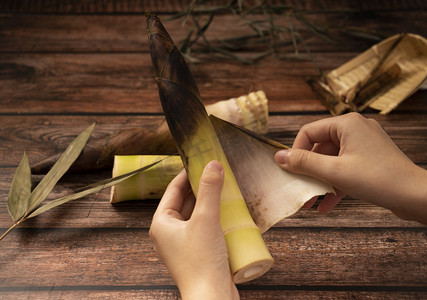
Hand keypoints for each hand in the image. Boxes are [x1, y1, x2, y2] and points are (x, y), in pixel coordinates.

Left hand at [150, 160, 239, 299]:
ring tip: (224, 188)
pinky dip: (213, 217)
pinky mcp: (196, 252)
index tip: (201, 161)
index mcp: (162, 223)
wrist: (211, 297)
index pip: (173, 190)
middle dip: (200, 187)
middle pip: (184, 201)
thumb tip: (213, 164)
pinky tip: (227, 211)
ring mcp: (182, 244)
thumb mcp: (206, 219)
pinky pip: (203, 227)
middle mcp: (168, 233)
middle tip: (216, 172)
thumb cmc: (202, 261)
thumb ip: (209, 190)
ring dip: (208, 202)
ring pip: (195, 214)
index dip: (187, 173)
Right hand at [275, 112, 426, 223]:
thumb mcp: (334, 171)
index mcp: (346, 124)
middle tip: (299, 189)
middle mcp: (355, 129)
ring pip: (332, 160)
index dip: (296, 152)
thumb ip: (304, 163)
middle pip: (320, 147)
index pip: (308, 132)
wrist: (416, 196)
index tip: (290, 171)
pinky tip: (327, 204)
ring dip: (320, 181)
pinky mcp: (370, 159)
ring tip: (311, 202)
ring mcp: (364, 144)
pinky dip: (335, 183)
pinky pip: (345, 168)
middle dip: (309, 171)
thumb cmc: (378, 179)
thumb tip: (278, 157)